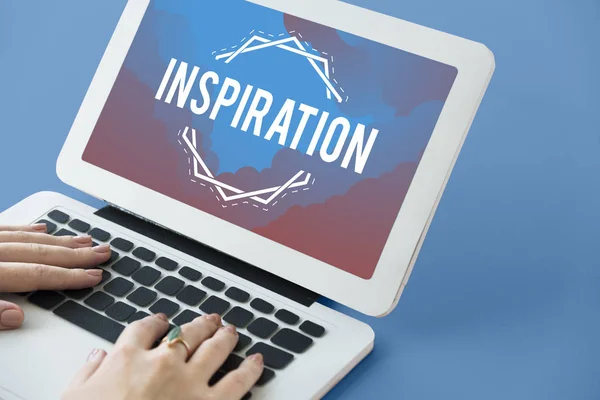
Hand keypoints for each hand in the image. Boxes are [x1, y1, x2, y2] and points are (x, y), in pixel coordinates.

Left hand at [0, 224, 110, 329]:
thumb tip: (16, 316)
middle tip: (101, 253)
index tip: (93, 276)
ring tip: (84, 241)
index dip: (68, 276)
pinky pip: (7, 228)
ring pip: (28, 238)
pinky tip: (43, 229)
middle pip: (40, 253)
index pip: (37, 275)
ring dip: (59, 241)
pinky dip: (27, 230)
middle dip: (76, 254)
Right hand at [63, 313, 263, 399]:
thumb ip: (87, 373)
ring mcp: (189, 382)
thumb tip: (97, 357)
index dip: (156, 322)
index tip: (162, 321)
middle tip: (209, 320)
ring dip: (225, 337)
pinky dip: (250, 369)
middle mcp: (162, 363)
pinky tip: (257, 361)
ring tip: (231, 331)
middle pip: (187, 333)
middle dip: (200, 324)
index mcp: (127, 358)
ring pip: (215, 348)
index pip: (145, 328)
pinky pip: (237, 382)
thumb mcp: (73, 397)